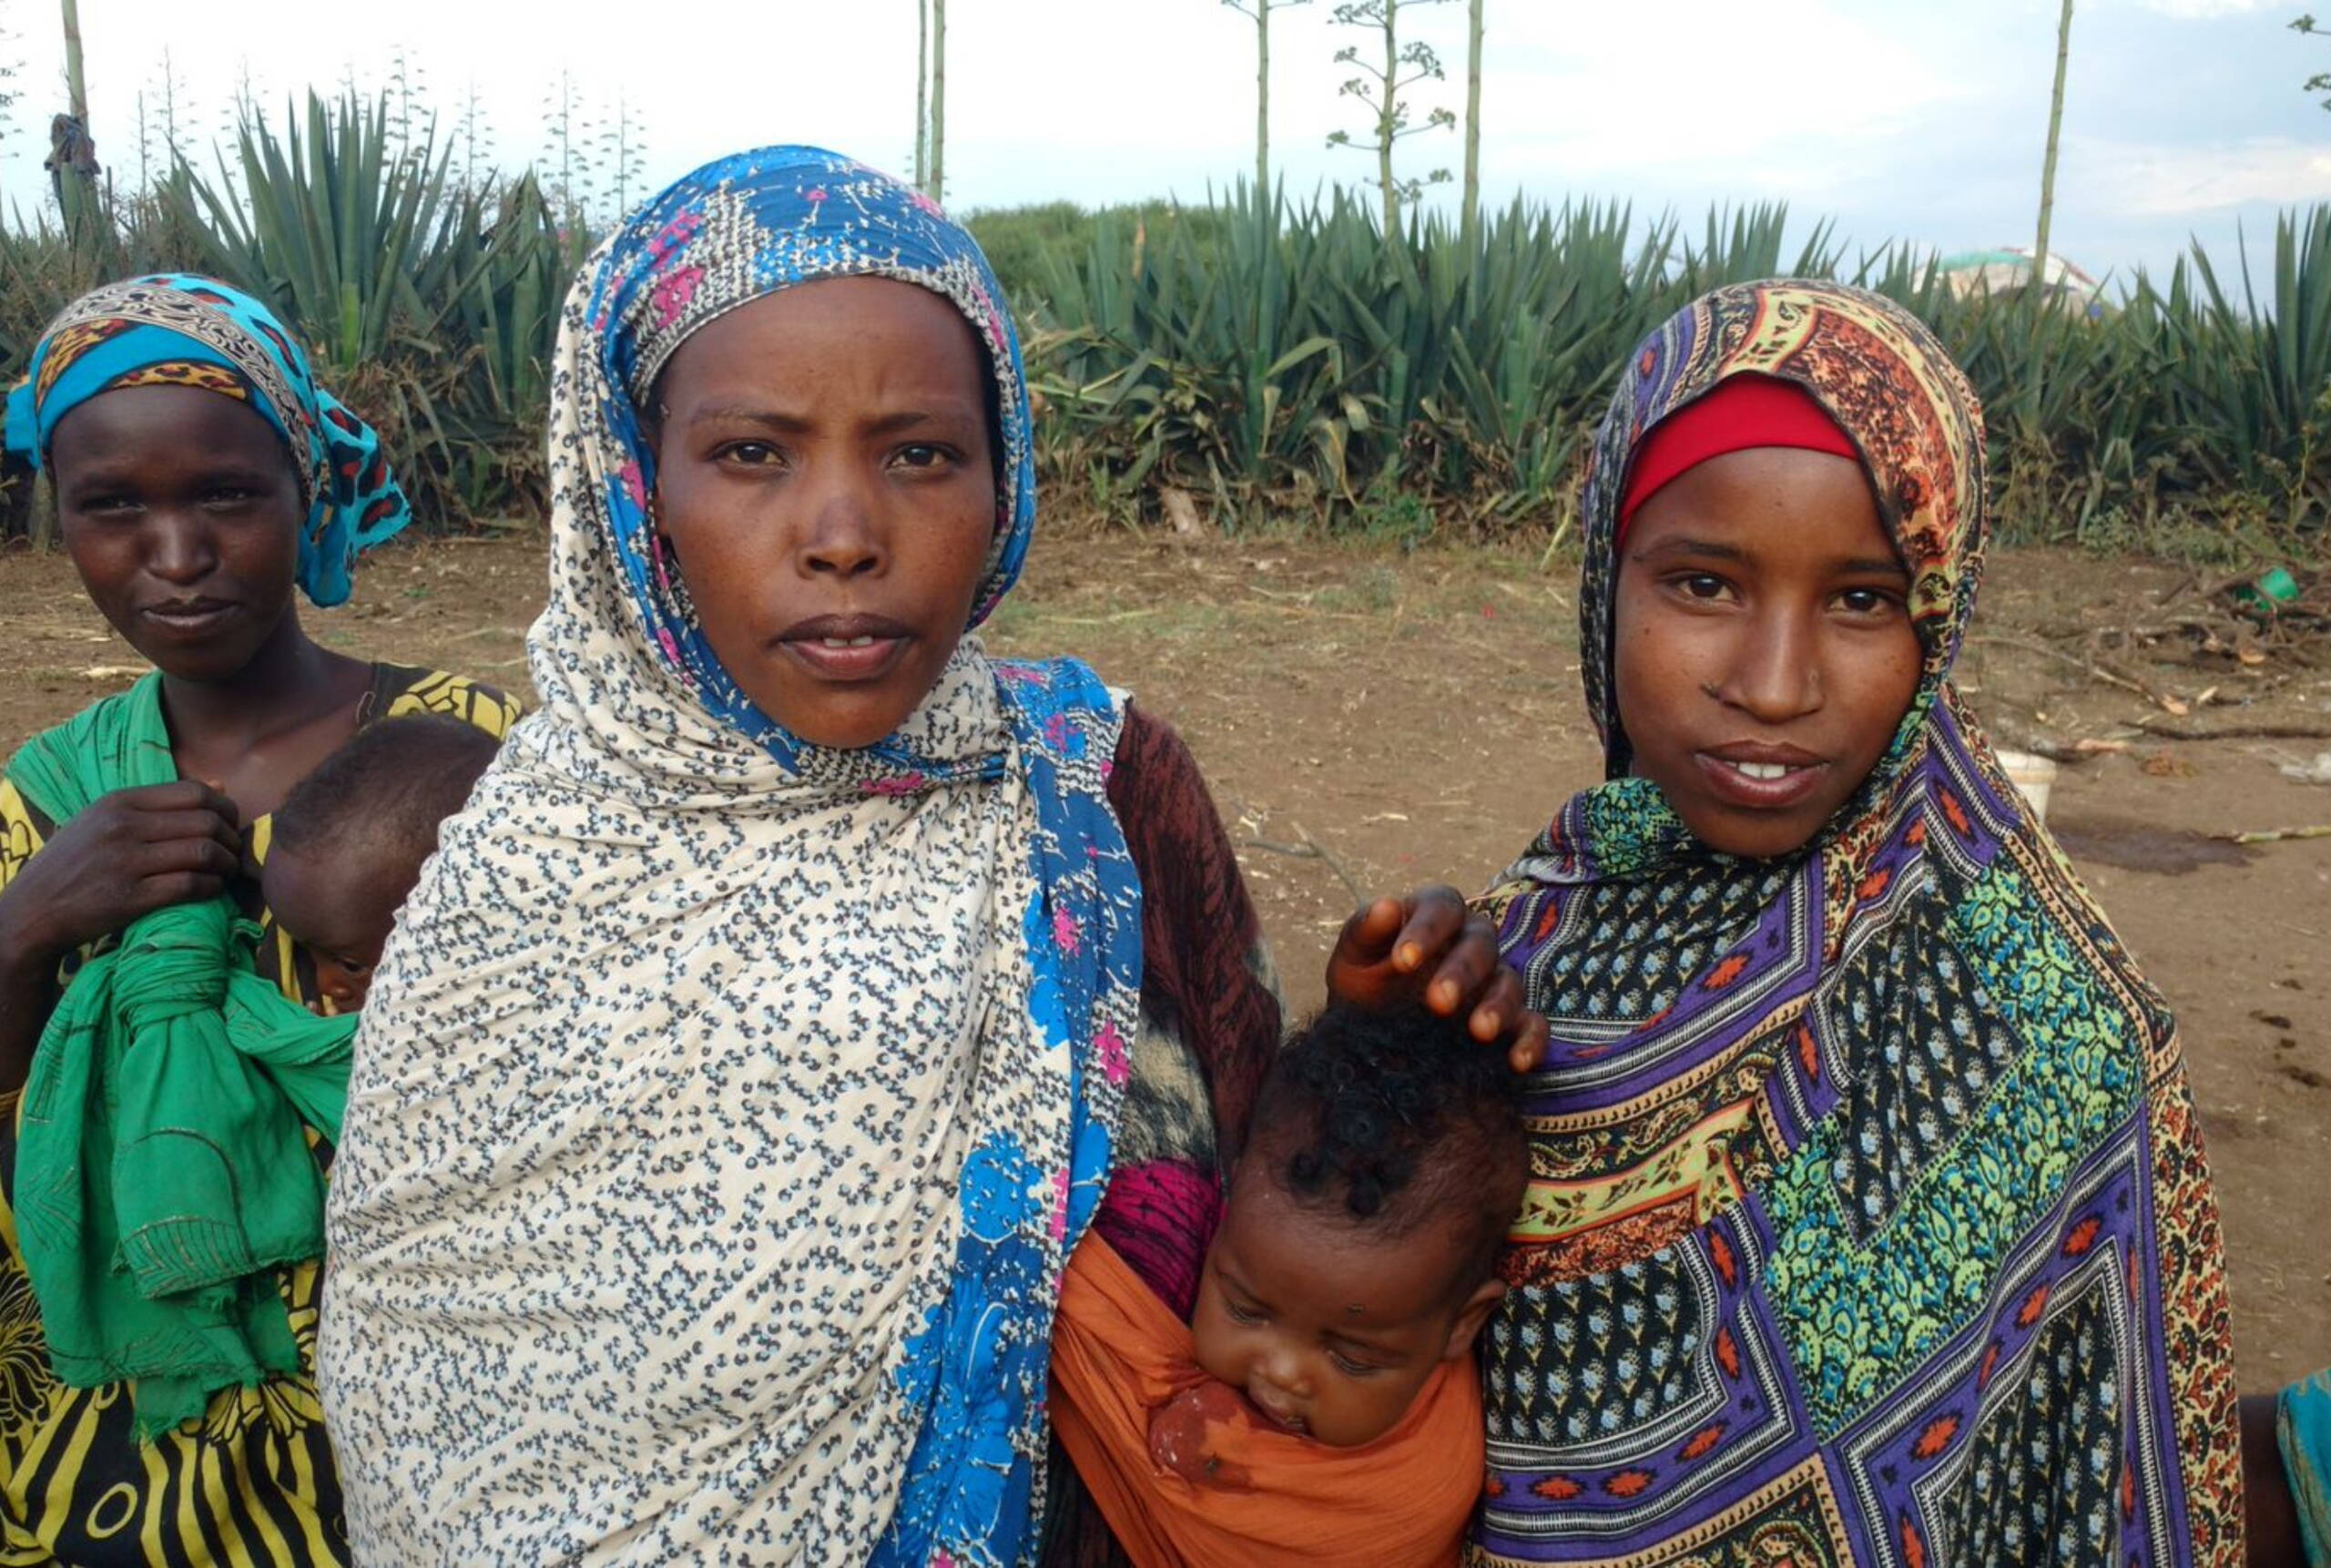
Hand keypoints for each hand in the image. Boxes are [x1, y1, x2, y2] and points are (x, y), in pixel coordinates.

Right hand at [0, 781, 242, 974]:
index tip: (229, 825)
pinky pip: (190, 886)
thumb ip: (158, 803)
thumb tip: (219, 786)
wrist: (32, 909)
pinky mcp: (129, 898)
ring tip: (226, 872)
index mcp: (118, 802)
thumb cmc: (74, 863)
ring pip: (203, 853)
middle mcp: (122, 827)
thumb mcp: (103, 820)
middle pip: (206, 822)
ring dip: (227, 864)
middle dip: (231, 838)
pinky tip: (212, 890)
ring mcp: (124, 862)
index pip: (194, 793)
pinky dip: (212, 888)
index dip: (224, 809)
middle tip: (234, 852)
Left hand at [1324, 887, 1548, 1072]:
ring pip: (1510, 981)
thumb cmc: (1363, 984)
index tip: (1403, 962)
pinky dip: (1531, 1041)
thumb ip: (1365, 930)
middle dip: (1461, 972)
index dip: (1426, 930)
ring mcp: (1494, 980)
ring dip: (1498, 1005)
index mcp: (1435, 913)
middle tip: (1437, 1003)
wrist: (1370, 1034)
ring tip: (1479, 1031)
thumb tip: (1387, 906)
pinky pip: (1533, 1024)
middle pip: (1481, 943)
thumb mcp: (1353, 958)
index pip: (1442, 906)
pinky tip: (1517, 1061)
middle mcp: (1472, 941)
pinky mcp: (1511, 1020)